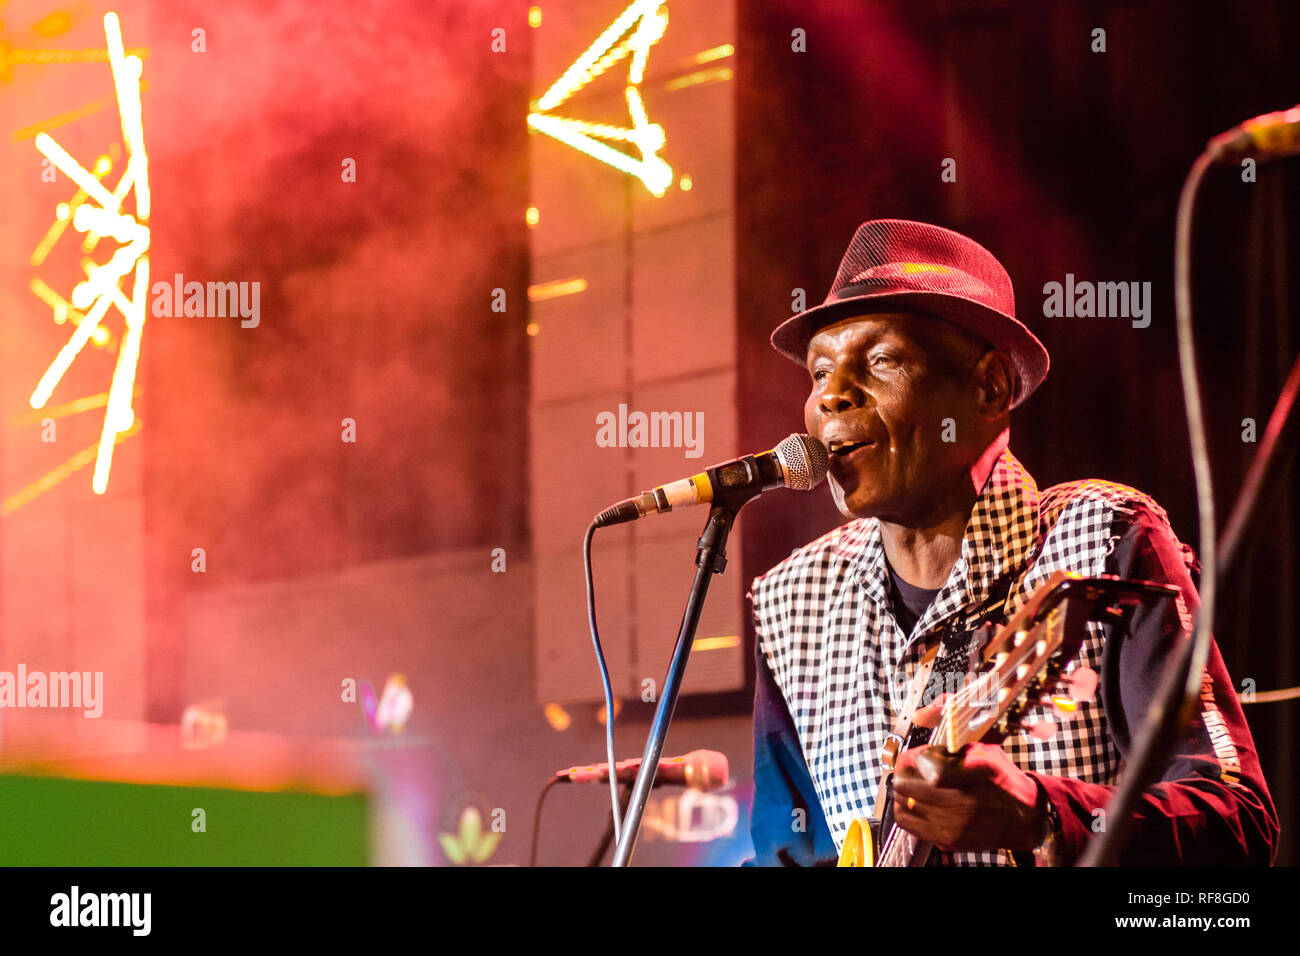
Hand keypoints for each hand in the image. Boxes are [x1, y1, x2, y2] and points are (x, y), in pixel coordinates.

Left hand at [890, 743, 1043, 851]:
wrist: (1022, 822)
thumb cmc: (1005, 786)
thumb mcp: (987, 758)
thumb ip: (956, 753)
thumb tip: (925, 751)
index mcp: (967, 783)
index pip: (925, 765)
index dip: (918, 756)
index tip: (922, 755)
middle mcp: (955, 808)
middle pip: (904, 786)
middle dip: (904, 772)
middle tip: (910, 768)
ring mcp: (948, 828)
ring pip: (902, 805)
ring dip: (902, 792)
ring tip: (910, 786)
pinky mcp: (945, 841)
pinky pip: (909, 824)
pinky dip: (906, 810)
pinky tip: (916, 803)